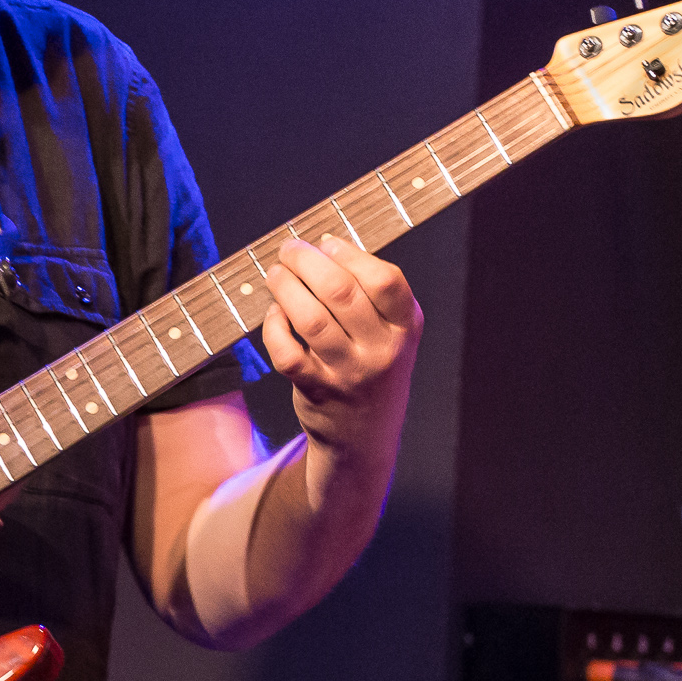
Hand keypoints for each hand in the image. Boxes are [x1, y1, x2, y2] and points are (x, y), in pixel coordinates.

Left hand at [261, 236, 421, 466]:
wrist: (365, 436)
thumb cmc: (373, 368)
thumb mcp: (392, 333)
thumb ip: (369, 294)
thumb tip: (323, 247)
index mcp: (406, 328)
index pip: (385, 280)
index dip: (350, 254)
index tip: (326, 244)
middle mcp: (382, 351)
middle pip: (341, 292)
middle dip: (307, 262)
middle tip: (289, 249)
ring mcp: (348, 373)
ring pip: (310, 319)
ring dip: (285, 288)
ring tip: (275, 273)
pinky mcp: (316, 390)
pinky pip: (287, 351)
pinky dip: (275, 325)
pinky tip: (275, 313)